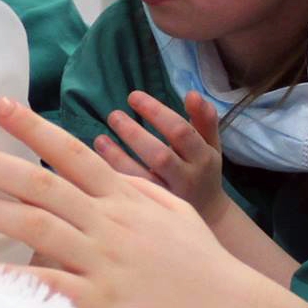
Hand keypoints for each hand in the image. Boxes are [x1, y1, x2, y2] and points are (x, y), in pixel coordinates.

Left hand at [0, 98, 307, 307]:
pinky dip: (7, 277)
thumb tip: (101, 167)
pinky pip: (45, 286)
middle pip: (41, 184)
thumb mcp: (172, 210)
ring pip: (36, 227)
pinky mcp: (98, 304)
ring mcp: (102, 263)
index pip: (72, 153)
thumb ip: (134, 187)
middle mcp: (108, 224)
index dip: (34, 128)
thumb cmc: (199, 263)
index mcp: (124, 199)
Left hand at [91, 90, 228, 224]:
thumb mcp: (210, 143)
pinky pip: (130, 193)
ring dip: (117, 157)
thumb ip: (204, 118)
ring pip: (141, 178)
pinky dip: (113, 176)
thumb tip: (191, 93)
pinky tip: (97, 162)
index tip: (133, 96)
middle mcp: (187, 178)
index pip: (180, 131)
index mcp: (202, 157)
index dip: (156, 112)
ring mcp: (169, 196)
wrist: (208, 215)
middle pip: (159, 155)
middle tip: (114, 115)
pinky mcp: (152, 208)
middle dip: (134, 134)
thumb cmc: (203, 170)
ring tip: (100, 139)